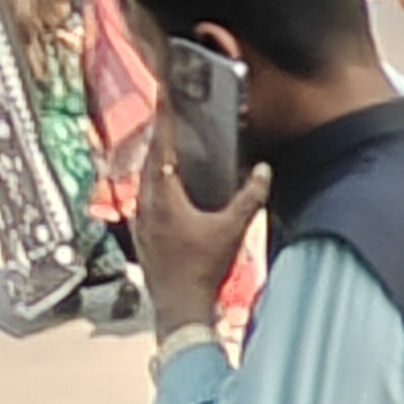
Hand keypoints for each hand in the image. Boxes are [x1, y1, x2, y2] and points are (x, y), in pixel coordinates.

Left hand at [136, 136, 267, 337]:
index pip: (163, 148)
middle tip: (168, 117)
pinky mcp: (142, 234)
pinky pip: (147, 199)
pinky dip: (157, 186)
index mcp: (165, 196)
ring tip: (171, 151)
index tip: (164, 98)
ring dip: (158, 162)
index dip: (165, 121)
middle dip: (161, 137)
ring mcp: (140, 220)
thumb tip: (263, 171)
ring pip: (146, 181)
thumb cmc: (202, 267)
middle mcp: (146, 204)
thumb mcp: (232, 230)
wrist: (178, 306)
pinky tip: (170, 193)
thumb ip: (249, 198)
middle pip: (150, 160)